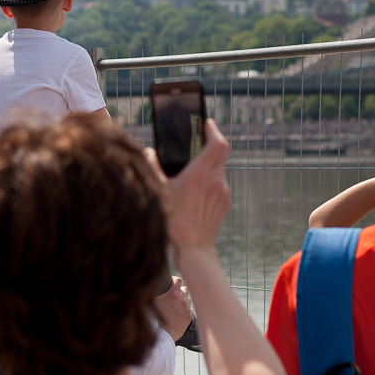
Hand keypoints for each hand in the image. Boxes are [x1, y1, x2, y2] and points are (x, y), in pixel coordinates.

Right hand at [147, 119, 230, 254]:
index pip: (218, 144)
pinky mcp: (225, 202)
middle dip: (211, 144)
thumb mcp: (158, 192)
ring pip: (220, 168)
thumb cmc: (173, 222)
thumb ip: (152, 168)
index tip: (206, 124)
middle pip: (221, 152)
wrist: (194, 249)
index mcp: (200, 174)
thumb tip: (148, 152)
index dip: (214, 130)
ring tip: (192, 171)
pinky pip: (220, 184)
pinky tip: (196, 191)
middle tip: (199, 140)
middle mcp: (215, 181)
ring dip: (209, 165)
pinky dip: (210, 181)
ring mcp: (223, 192)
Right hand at [154, 276, 192, 340]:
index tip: (170, 283)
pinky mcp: (189, 317)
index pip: (177, 279)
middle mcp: (182, 300)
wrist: (162, 336)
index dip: (173, 280)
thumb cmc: (154, 319)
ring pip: (188, 298)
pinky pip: (189, 308)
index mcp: (173, 294)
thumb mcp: (152, 302)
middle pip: (184, 288)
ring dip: (183, 299)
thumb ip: (154, 291)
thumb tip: (150, 284)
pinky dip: (184, 309)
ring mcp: (186, 308)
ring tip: (175, 304)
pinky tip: (178, 312)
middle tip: (173, 294)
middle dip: (179, 290)